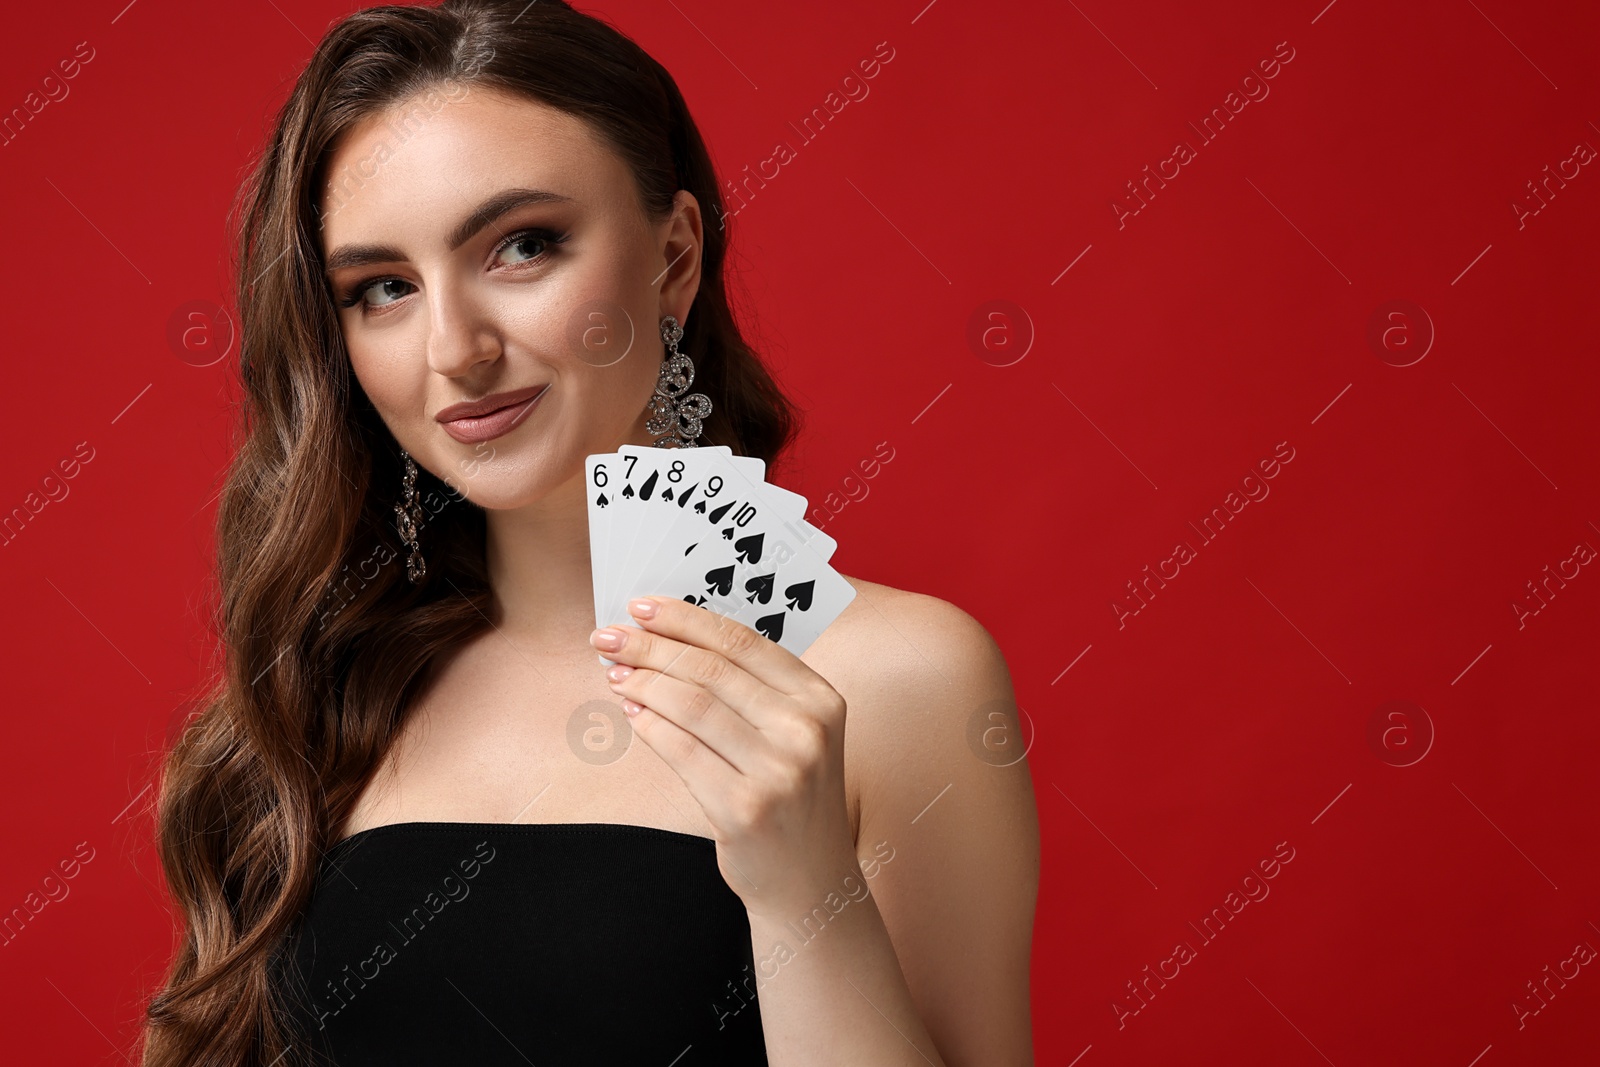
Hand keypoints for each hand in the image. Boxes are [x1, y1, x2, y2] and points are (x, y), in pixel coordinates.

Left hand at [590, 596, 858, 920]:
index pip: (743, 642)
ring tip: (614, 672)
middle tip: (608, 635)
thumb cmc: (793, 797)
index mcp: (821, 700)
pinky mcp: (745, 809)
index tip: (642, 606)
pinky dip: (648, 726)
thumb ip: (753, 689)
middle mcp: (805, 730)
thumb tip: (674, 638)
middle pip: (711, 670)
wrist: (811, 881)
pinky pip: (680, 752)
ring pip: (691, 706)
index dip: (686, 618)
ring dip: (642, 682)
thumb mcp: (795, 735)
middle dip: (651, 646)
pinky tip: (631, 712)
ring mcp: (778, 771)